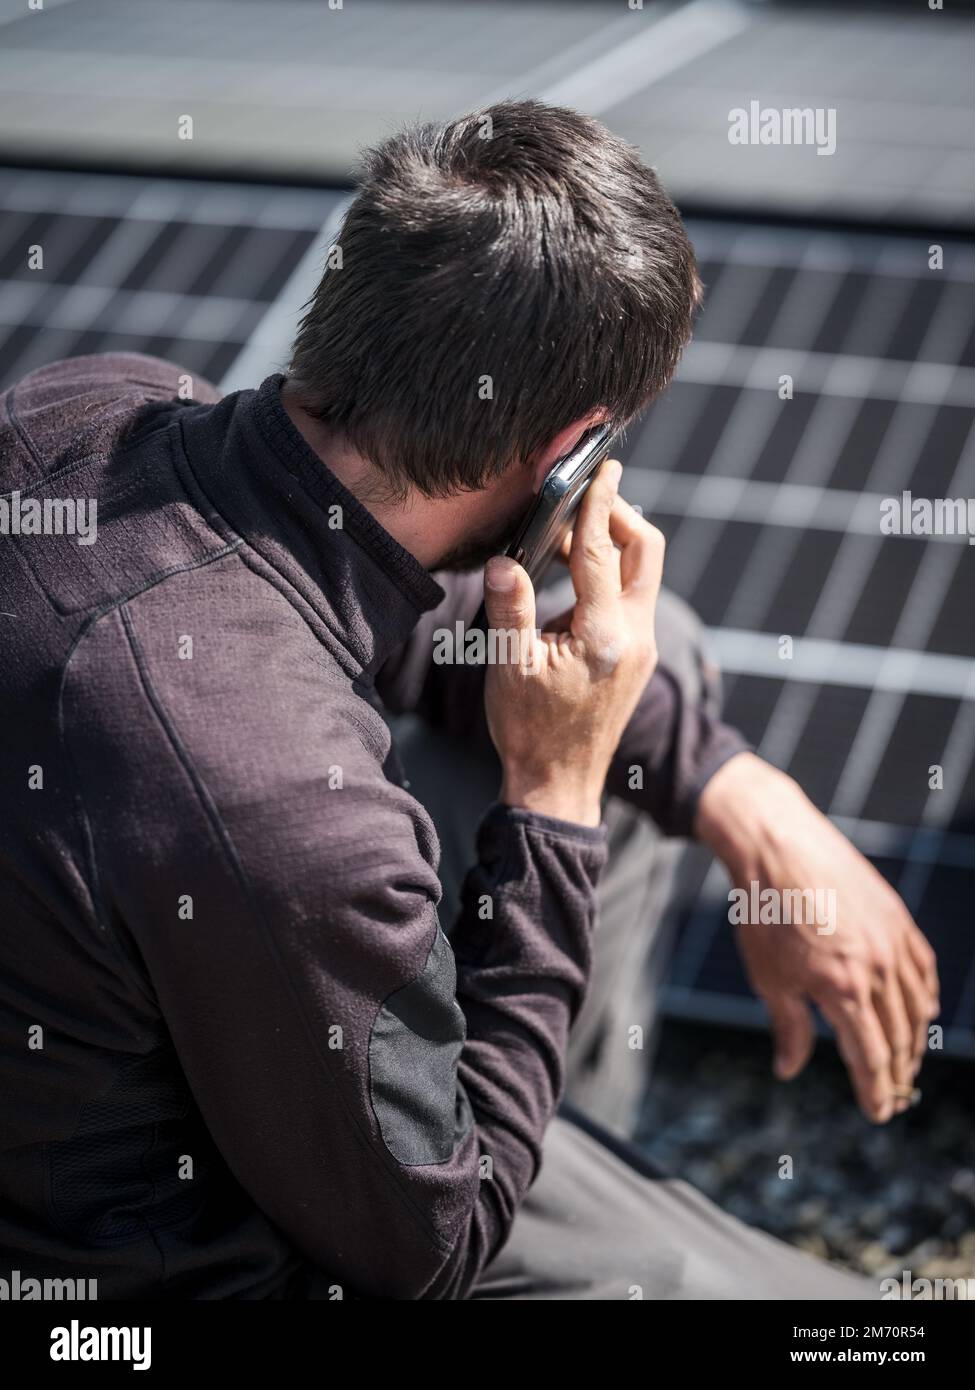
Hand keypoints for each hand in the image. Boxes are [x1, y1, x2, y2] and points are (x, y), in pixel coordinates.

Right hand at [483, 459, 664, 827]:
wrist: (558, 784)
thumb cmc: (528, 731)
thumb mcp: (508, 669)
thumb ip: (509, 610)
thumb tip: (504, 560)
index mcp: (602, 637)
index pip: (601, 553)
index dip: (597, 505)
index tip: (601, 467)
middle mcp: (634, 637)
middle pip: (646, 551)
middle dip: (620, 516)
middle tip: (587, 495)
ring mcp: (641, 648)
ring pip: (642, 574)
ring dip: (612, 546)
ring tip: (565, 537)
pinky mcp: (636, 656)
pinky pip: (632, 598)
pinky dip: (609, 575)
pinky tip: (570, 579)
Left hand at [696, 753, 939, 1122]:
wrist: (776, 848)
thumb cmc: (764, 915)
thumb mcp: (769, 979)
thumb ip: (789, 1028)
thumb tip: (789, 1070)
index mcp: (844, 991)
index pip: (871, 1058)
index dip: (876, 1091)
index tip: (878, 1113)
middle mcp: (878, 970)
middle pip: (899, 1038)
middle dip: (896, 1073)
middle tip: (891, 1095)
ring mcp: (893, 942)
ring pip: (917, 1007)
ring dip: (913, 1040)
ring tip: (904, 1062)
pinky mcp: (898, 918)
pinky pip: (923, 969)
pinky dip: (924, 997)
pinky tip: (920, 1013)